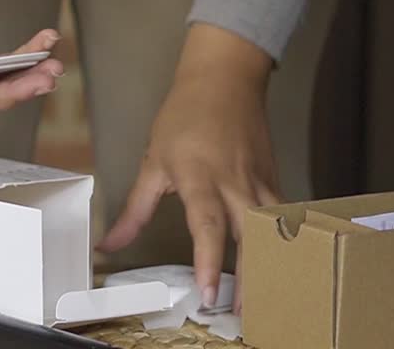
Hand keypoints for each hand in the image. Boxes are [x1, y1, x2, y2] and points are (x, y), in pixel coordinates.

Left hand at [98, 24, 278, 313]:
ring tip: (265, 300)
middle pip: (248, 237)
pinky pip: (283, 218)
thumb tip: (109, 244)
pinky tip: (281, 267)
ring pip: (272, 232)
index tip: (209, 292)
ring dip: (269, 266)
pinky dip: (283, 243)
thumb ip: (134, 210)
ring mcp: (260, 182)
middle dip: (249, 278)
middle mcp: (234, 183)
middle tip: (245, 314)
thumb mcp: (152, 162)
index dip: (209, 261)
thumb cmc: (184, 117)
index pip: (207, 226)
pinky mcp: (276, 181)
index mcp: (200, 177)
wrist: (225, 80)